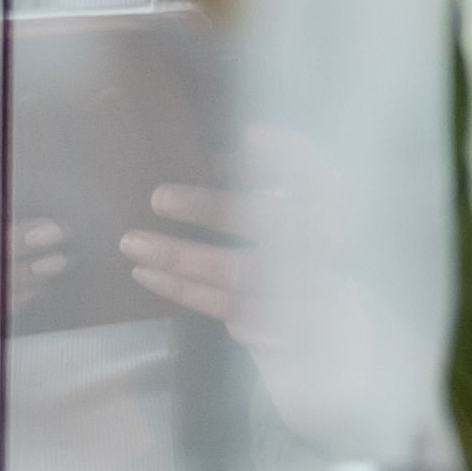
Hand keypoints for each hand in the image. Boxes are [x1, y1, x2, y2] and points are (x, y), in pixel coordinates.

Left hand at [116, 125, 330, 378]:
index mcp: (336, 214)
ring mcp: (315, 296)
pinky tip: (154, 278)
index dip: (292, 153)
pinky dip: (192, 294)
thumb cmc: (300, 260)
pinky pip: (233, 312)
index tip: (251, 134)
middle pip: (270, 224)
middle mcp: (331, 251)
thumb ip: (260, 184)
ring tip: (134, 246)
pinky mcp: (290, 333)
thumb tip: (214, 158)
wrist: (333, 336)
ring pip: (240, 274)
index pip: (322, 176)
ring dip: (182, 260)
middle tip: (158, 197)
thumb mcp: (289, 217)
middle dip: (211, 209)